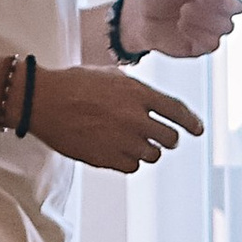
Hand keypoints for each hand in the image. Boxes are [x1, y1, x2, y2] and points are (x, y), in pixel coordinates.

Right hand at [28, 62, 205, 174]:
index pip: (177, 111)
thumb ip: (136, 90)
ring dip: (146, 150)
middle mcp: (135, 118)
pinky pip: (132, 166)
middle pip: (170, 138)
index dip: (191, 123)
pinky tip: (115, 149)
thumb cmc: (74, 84)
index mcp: (138, 93)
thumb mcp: (111, 75)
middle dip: (167, 138)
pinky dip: (128, 160)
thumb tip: (154, 103)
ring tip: (128, 140)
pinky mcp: (108, 158)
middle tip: (159, 137)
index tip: (198, 130)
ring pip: (152, 155)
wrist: (43, 100)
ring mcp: (122, 140)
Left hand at [128, 0, 241, 57]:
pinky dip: (198, 33)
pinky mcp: (204, 45)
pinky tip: (181, 25)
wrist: (140, 17)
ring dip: (205, 17)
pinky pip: (213, 42)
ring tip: (183, 11)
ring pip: (227, 25)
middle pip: (237, 6)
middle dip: (221, 0)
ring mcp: (213, 28)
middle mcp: (219, 7)